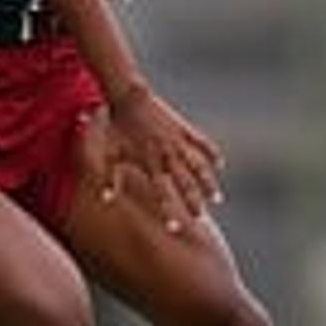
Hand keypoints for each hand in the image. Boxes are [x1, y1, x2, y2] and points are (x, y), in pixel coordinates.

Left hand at [82, 88, 223, 231]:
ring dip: (208, 183)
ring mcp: (178, 142)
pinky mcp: (184, 129)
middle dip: (194, 202)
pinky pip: (202, 143)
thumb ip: (109, 178)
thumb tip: (105, 199)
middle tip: (201, 218)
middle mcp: (167, 155)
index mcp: (150, 163)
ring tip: (217, 198)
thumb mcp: (109, 153)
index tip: (175, 229)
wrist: (128, 96)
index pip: (161, 194)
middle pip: (185, 184)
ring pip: (199, 167)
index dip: (168, 212)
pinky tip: (220, 164)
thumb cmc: (116, 126)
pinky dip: (212, 153)